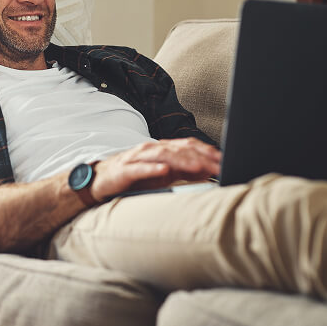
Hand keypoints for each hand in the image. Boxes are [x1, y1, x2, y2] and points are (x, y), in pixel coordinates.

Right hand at [91, 138, 221, 201]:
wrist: (101, 180)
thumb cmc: (134, 177)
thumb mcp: (163, 174)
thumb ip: (184, 171)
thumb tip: (209, 170)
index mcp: (163, 148)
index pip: (189, 145)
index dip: (208, 152)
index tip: (225, 160)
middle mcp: (152, 149)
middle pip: (180, 149)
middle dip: (201, 157)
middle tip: (219, 166)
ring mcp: (138, 157)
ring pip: (163, 155)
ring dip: (182, 160)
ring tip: (198, 167)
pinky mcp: (125, 170)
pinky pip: (140, 168)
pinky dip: (153, 168)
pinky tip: (165, 170)